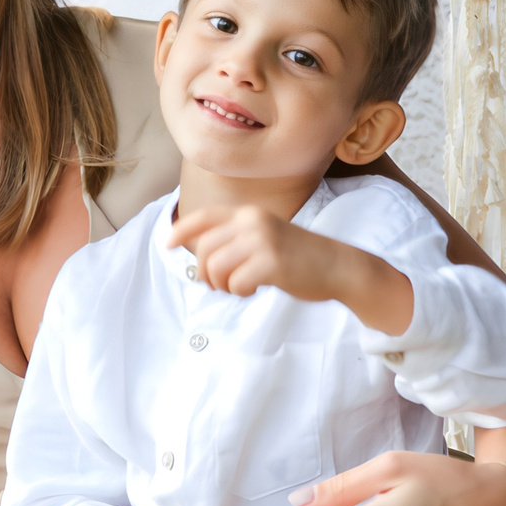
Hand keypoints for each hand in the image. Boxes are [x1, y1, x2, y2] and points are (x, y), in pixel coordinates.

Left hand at [163, 205, 412, 332]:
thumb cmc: (299, 257)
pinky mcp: (271, 263)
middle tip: (222, 285)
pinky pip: (235, 283)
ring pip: (215, 268)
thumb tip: (200, 256)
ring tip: (241, 287)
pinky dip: (240, 292)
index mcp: (250, 213)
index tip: (168, 244)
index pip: (204, 216)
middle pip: (204, 250)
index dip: (181, 230)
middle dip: (206, 274)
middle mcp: (253, 221)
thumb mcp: (266, 237)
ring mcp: (262, 241)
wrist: (338, 266)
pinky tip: (255, 290)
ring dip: (222, 285)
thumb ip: (236, 240)